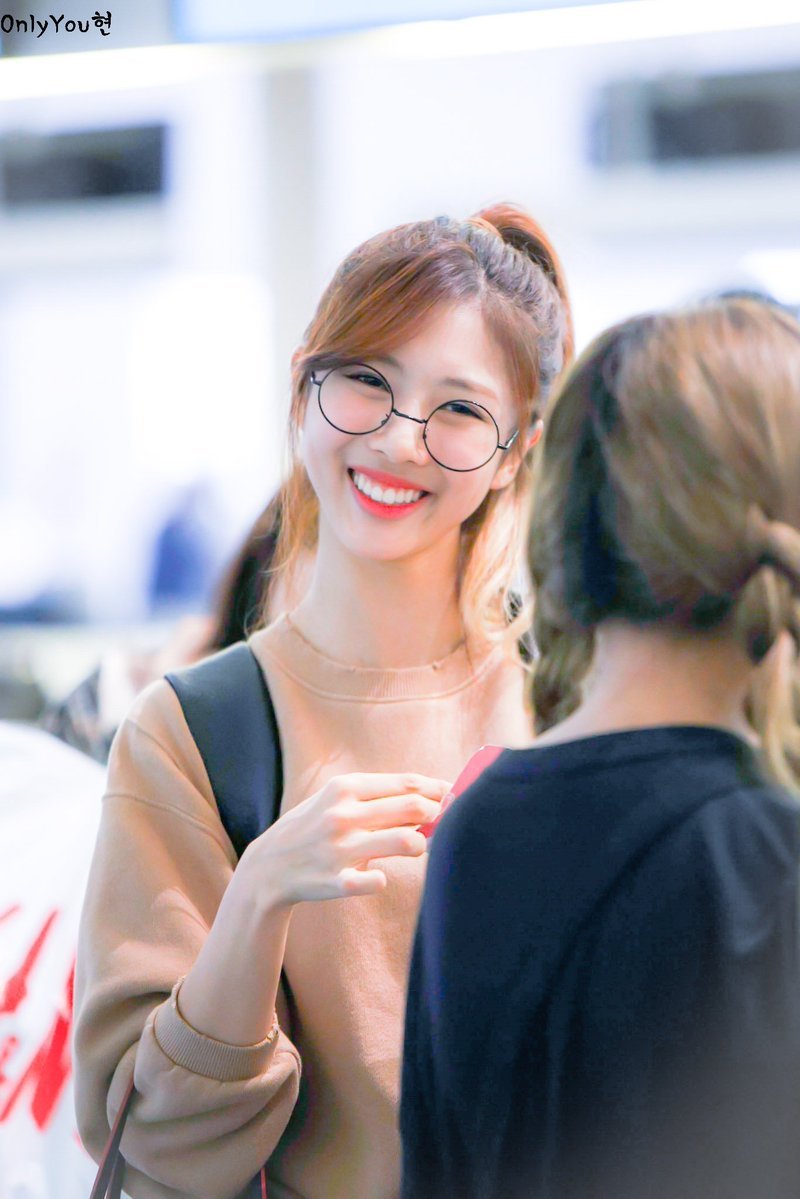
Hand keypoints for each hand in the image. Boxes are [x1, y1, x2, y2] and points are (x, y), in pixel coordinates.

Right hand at [238, 772, 450, 907]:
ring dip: (421, 844)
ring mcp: (339, 849)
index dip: (437, 789)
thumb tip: (431, 798)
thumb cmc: (313, 826)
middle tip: (441, 821)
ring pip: (407, 842)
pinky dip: (383, 878)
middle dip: (437, 814)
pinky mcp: (336, 882)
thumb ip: (378, 797)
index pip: (407, 783)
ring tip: (417, 846)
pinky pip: (377, 881)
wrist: (269, 867)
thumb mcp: (337, 800)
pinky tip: (378, 875)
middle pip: (413, 808)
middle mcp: (343, 815)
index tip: (454, 795)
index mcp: (345, 788)